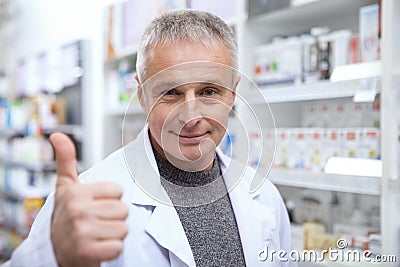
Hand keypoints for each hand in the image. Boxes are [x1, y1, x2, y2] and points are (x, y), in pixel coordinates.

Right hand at [50, 133, 128, 266]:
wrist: (55, 250)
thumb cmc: (66, 214)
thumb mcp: (65, 186)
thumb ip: (66, 160)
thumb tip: (58, 135)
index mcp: (76, 192)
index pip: (118, 190)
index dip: (110, 199)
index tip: (95, 204)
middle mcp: (78, 211)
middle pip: (123, 210)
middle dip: (113, 217)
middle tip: (96, 221)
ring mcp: (82, 233)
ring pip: (123, 228)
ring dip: (113, 233)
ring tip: (97, 233)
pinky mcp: (88, 253)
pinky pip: (118, 246)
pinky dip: (111, 249)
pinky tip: (97, 246)